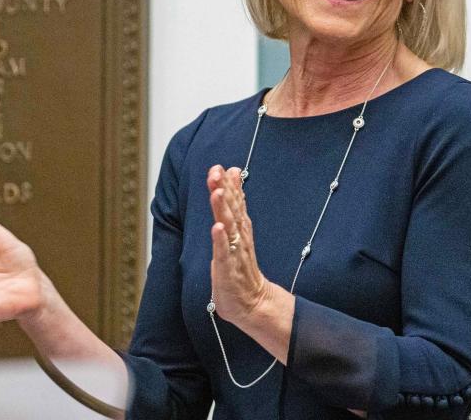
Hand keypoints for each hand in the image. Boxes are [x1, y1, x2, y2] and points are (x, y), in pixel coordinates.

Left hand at [207, 165, 268, 325]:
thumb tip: (229, 183)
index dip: (229, 185)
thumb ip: (233, 209)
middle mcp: (239, 238)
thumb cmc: (239, 269)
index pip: (235, 203)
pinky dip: (221, 240)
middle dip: (224, 190)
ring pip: (228, 227)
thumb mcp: (235, 236)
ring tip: (217, 192)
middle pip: (231, 210)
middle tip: (217, 171)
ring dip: (223, 209)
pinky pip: (224, 253)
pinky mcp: (229, 270)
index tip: (223, 167)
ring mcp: (234, 253)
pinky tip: (217, 227)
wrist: (253, 303)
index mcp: (240, 229)